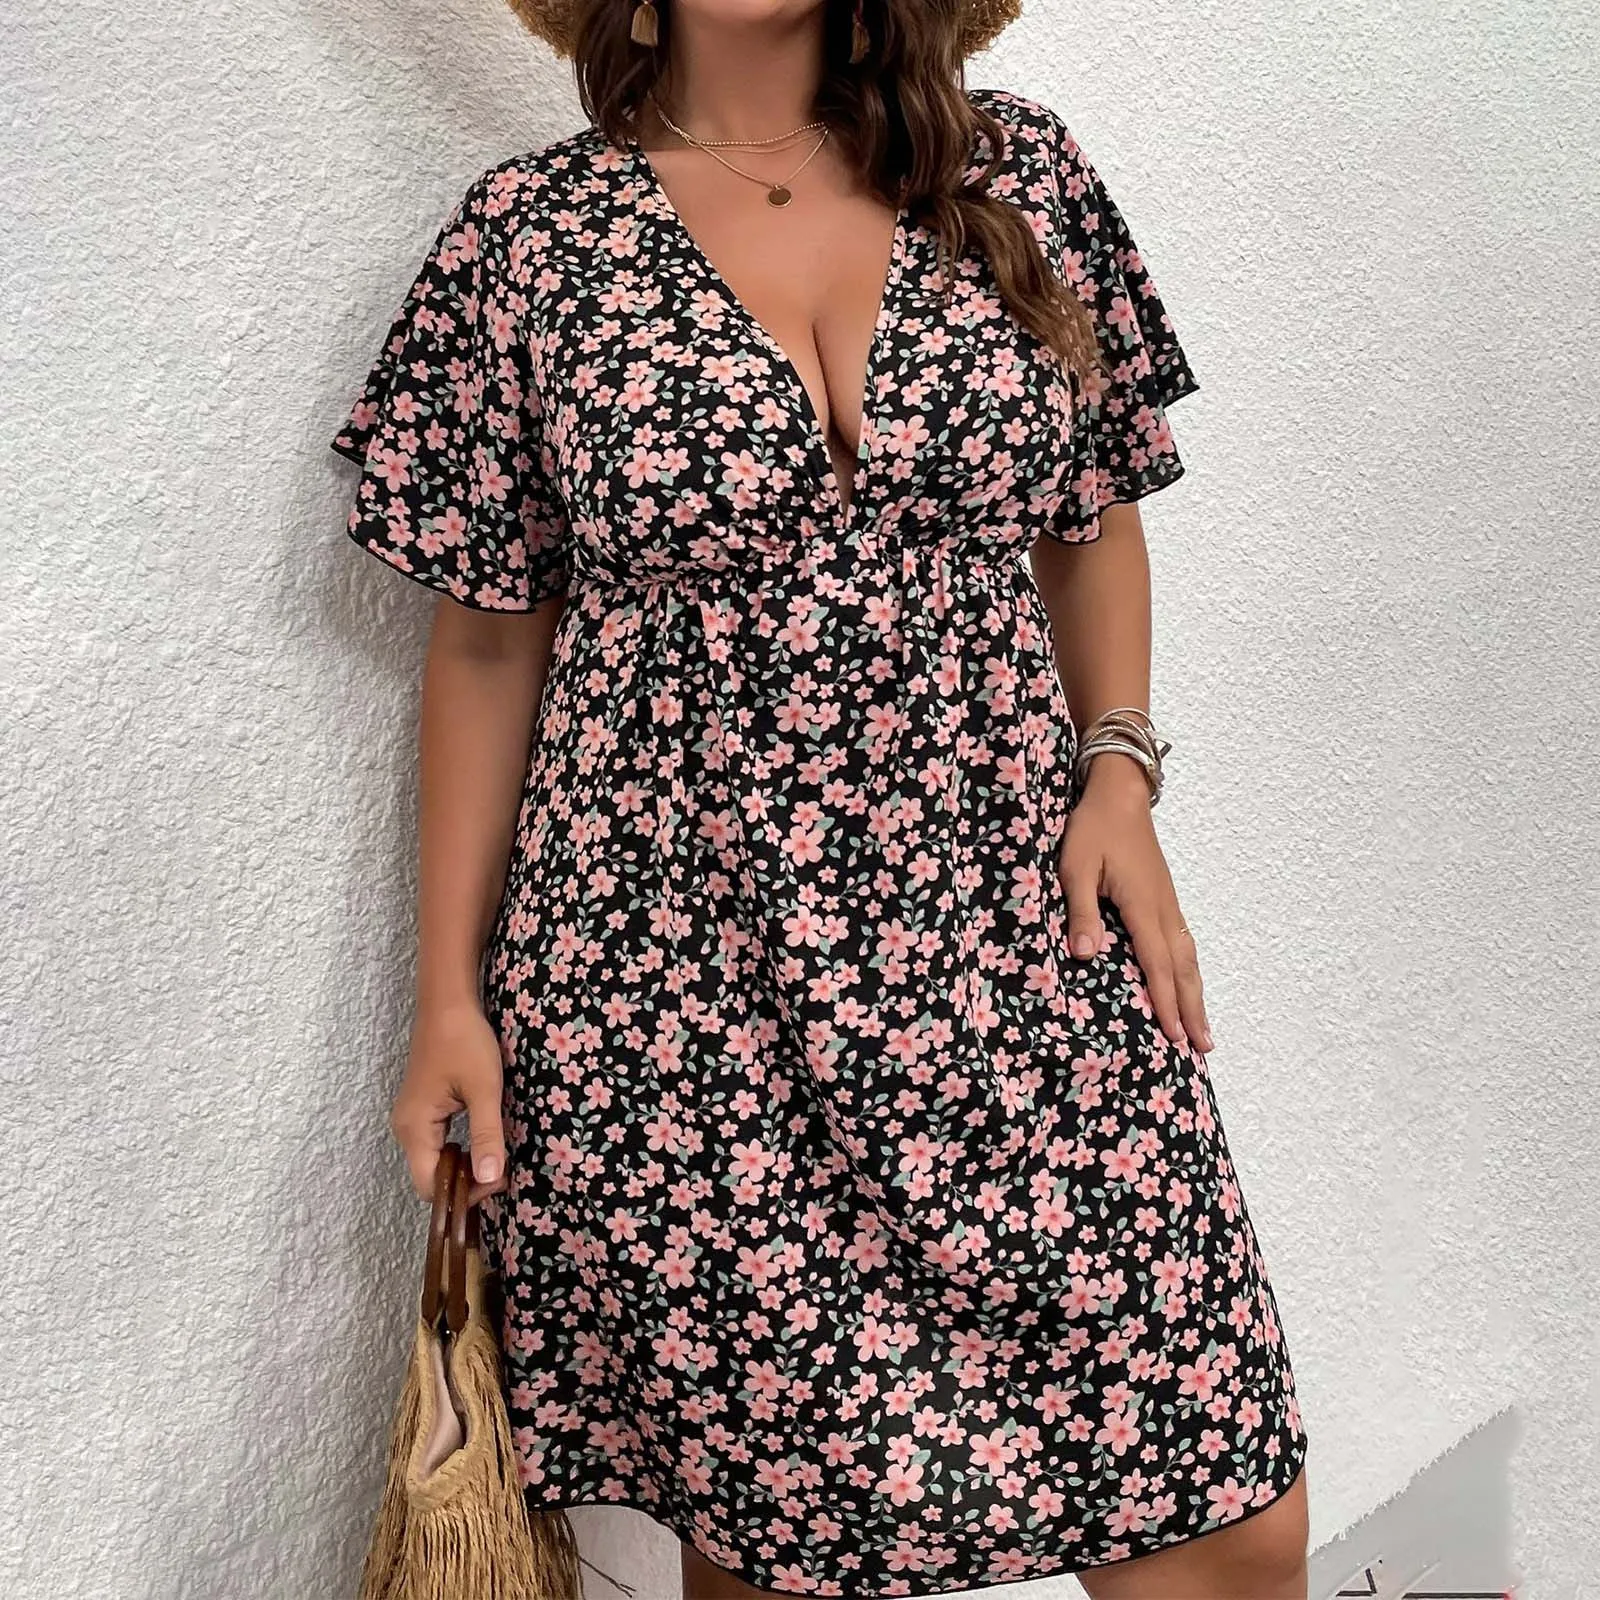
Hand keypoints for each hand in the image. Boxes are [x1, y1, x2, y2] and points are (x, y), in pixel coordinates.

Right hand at [389, 1000, 510, 1204]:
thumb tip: (489, 1179)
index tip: (497, 1180)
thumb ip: (486, 1135)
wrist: (448, 1004)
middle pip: (430, 1177)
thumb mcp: (484, 1089)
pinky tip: (481, 1144)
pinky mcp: (421, 1110)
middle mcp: (405, 1129)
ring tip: (494, 1159)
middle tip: (500, 1172)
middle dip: (465, 1183)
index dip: (463, 1193)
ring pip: (433, 1162)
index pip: (430, 1186)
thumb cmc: (465, 1041)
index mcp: (415, 1128)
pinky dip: (457, 1152)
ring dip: (462, 1167)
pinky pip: (435, 1145)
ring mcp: (411, 1119)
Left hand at [1058, 755, 1213, 1054]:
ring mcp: (1168, 903)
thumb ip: (1081, 910)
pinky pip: (1184, 943)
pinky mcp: (1165, 897)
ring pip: (1189, 957)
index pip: (1156, 964)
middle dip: (1192, 1010)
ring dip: (1196, 994)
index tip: (1174, 1037)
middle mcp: (1163, 909)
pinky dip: (1189, 971)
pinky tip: (1188, 984)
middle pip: (1183, 968)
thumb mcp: (1075, 866)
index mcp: (1142, 905)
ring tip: (1204, 1030)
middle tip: (1203, 1049)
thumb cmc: (1092, 829)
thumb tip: (1085, 954)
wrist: (1119, 793)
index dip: (1164, 1002)